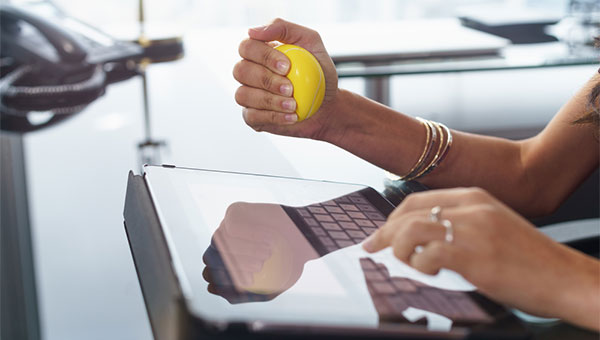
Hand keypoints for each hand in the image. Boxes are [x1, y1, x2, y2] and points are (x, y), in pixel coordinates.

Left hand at [203, 202, 318, 302]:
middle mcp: (220, 245)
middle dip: (235, 265)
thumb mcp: (266, 289)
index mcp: (222, 265)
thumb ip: (239, 295)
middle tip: (260, 267)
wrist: (303, 238)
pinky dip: (249, 233)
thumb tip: (211, 287)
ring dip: (245, 249)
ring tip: (268, 253)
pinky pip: (231, 225)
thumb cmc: (285, 265)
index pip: (210, 274)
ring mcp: (225, 227)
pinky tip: (268, 237)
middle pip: (210, 257)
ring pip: (219, 240)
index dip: (226, 281)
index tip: (251, 281)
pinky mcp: (234, 211)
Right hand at [233, 18, 338, 138]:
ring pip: (242, 95)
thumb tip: (253, 31)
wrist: (327, 105)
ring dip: (270, 100)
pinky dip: (273, 117)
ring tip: (293, 104)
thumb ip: (284, 29)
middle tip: (290, 88)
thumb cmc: (318, 73)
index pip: (247, 47)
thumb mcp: (311, 43)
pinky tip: (292, 116)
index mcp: (258, 51)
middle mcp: (248, 72)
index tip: (287, 66)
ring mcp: (248, 95)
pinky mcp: (252, 116)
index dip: (264, 56)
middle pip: (240, 70)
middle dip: (266, 79)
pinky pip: (252, 116)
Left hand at [363, 187, 598, 329]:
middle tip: (372, 249)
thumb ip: (460, 224)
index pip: (417, 200)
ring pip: (412, 230)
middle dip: (384, 233)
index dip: (392, 218)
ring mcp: (471, 229)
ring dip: (398, 249)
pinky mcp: (472, 255)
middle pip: (408, 213)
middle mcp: (470, 207)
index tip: (379, 234)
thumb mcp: (492, 227)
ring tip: (404, 264)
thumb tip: (421, 239)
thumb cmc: (529, 259)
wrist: (564, 277)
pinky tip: (428, 273)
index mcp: (474, 197)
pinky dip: (419, 266)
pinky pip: (427, 256)